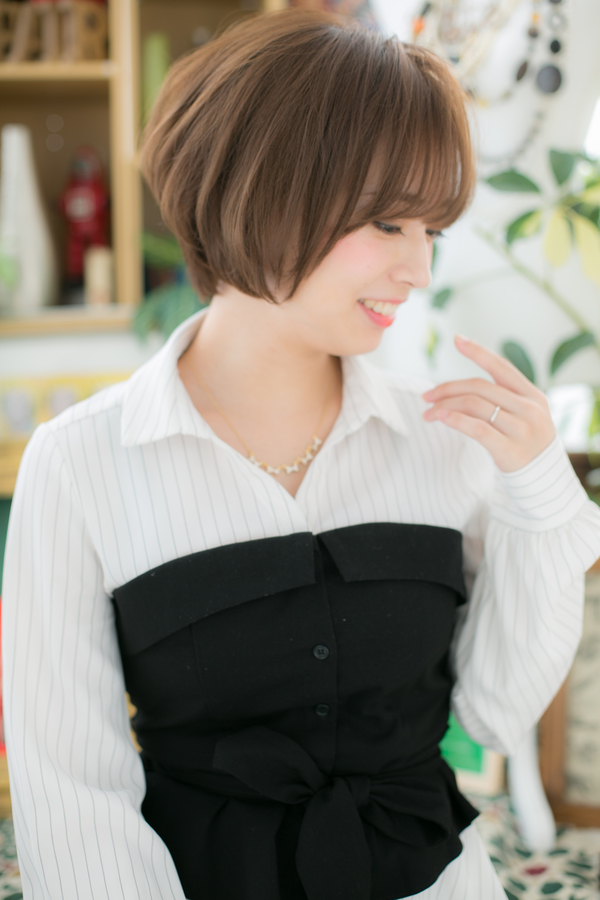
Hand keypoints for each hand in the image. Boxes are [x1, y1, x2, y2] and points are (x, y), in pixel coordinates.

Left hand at [421, 335, 555, 472]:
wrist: (544, 479)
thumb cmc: (526, 442)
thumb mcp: (524, 414)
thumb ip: (504, 397)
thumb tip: (463, 386)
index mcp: (532, 395)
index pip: (502, 367)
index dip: (478, 352)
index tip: (457, 340)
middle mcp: (529, 408)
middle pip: (480, 387)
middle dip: (448, 389)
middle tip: (427, 396)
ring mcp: (521, 429)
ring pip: (475, 406)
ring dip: (445, 406)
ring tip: (428, 413)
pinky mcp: (509, 450)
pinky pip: (477, 429)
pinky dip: (456, 420)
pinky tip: (441, 418)